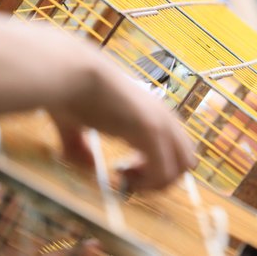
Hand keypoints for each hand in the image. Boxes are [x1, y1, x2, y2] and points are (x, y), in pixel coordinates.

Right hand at [48, 51, 197, 190]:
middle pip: (186, 161)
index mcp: (153, 113)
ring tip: (126, 177)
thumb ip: (79, 147)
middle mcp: (163, 117)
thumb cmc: (70, 93)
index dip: (155, 167)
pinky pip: (164, 171)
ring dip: (156, 183)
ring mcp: (161, 122)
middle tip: (129, 177)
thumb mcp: (75, 125)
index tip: (124, 169)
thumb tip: (89, 166)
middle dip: (161, 178)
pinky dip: (147, 183)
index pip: (178, 148)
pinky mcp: (151, 129)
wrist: (71, 73)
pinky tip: (122, 174)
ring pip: (182, 168)